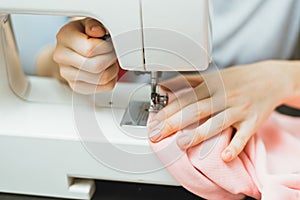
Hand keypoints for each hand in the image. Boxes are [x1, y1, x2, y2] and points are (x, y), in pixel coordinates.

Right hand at [53, 18, 117, 93]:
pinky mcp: (76, 86)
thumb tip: (98, 31)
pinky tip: (107, 70)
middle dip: (111, 59)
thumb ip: (94, 24)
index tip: (110, 43)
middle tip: (113, 53)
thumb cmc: (83, 34)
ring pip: (101, 79)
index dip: (107, 47)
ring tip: (110, 61)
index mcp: (64, 37)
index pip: (90, 49)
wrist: (71, 48)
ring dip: (113, 70)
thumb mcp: (88, 22)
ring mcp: (67, 73)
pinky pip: (102, 87)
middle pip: (96, 67)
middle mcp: (62, 56)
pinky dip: (111, 80)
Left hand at [148, 60, 295, 161]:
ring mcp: (238, 110)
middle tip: (157, 134)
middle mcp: (223, 97)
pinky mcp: (252, 122)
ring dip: (199, 133)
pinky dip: (234, 146)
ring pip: (217, 122)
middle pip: (196, 110)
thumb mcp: (213, 76)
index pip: (185, 98)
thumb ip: (189, 82)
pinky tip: (224, 156)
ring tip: (181, 143)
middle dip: (174, 122)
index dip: (167, 110)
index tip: (153, 121)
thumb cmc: (237, 79)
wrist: (270, 79)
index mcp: (211, 86)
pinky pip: (243, 135)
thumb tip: (165, 86)